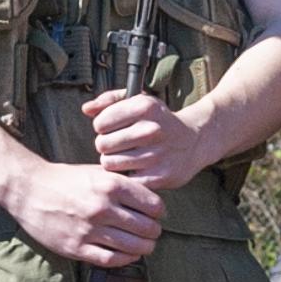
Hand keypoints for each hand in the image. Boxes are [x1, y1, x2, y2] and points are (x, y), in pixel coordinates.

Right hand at [4, 155, 164, 268]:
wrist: (29, 190)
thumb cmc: (65, 179)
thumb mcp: (97, 172)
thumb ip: (122, 183)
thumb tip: (150, 195)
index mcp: (110, 185)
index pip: (152, 205)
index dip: (159, 211)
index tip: (158, 214)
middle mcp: (102, 207)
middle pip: (146, 228)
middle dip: (154, 231)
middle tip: (153, 232)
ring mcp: (89, 230)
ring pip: (133, 247)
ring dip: (145, 247)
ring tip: (146, 245)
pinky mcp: (76, 247)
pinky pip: (111, 259)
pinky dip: (126, 259)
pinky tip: (129, 254)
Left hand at [85, 88, 209, 190]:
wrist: (194, 141)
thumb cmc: (159, 120)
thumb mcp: (139, 101)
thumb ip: (109, 101)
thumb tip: (86, 109)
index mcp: (144, 107)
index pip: (100, 123)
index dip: (102, 126)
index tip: (112, 128)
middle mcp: (151, 129)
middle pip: (102, 145)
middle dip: (107, 145)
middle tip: (119, 144)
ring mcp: (156, 154)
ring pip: (110, 163)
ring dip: (114, 161)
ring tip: (126, 155)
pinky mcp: (159, 176)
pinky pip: (125, 180)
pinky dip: (127, 176)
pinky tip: (136, 168)